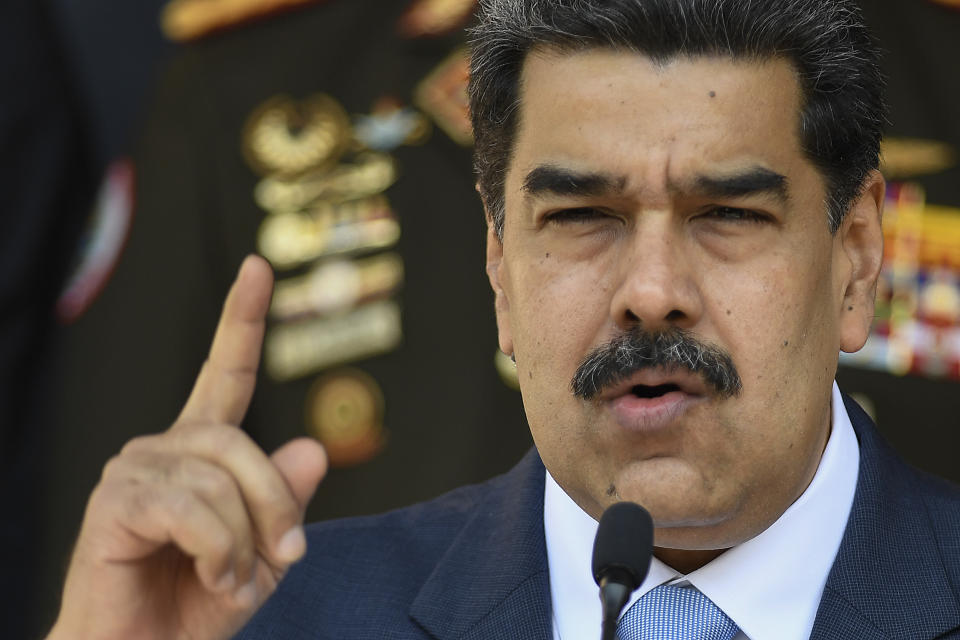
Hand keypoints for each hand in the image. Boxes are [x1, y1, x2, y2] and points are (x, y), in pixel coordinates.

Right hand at [48, 255, 327, 639]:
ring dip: (244, 540)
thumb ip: (287, 502)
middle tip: (285, 555)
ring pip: (220, 479)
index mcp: (200, 451)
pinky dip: (217, 548)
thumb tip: (312, 448)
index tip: (258, 267)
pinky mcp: (115, 500)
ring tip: (230, 578)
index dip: (241, 320)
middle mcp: (164, 446)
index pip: (224, 373)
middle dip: (274, 505)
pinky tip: (209, 573)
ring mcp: (134, 468)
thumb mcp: (267, 552)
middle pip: (242, 445)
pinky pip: (191, 507)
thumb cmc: (198, 604)